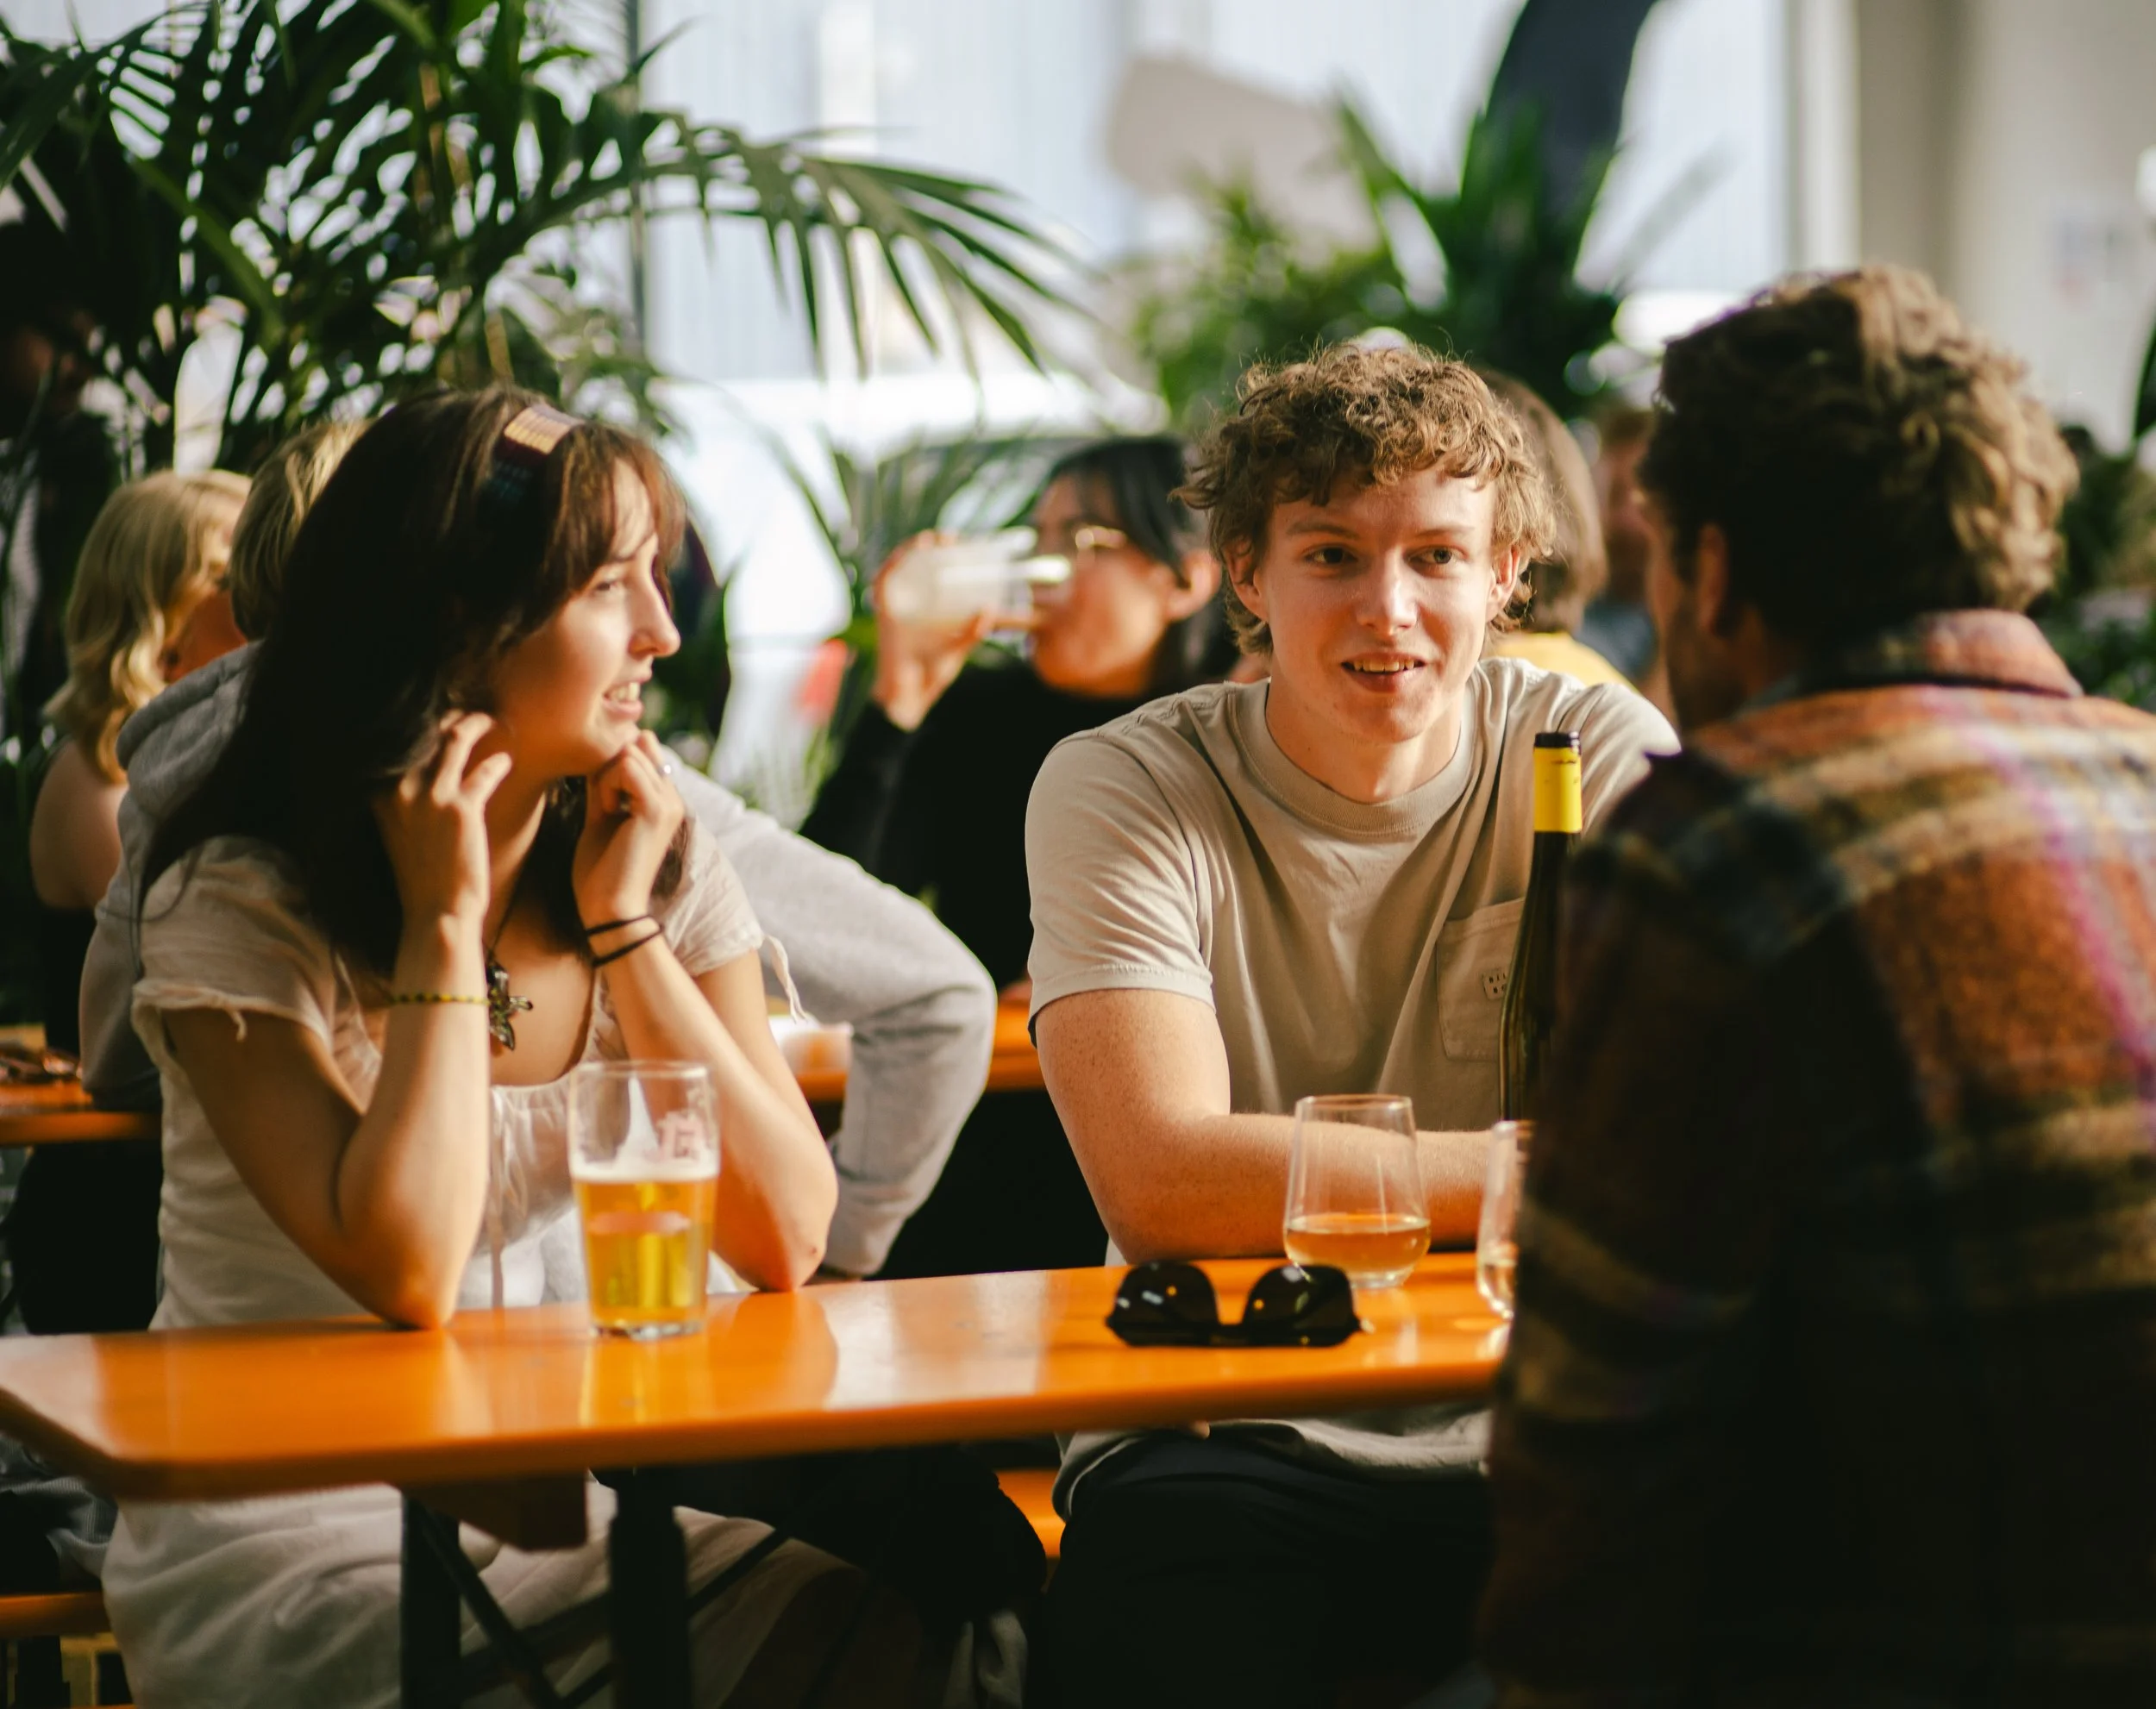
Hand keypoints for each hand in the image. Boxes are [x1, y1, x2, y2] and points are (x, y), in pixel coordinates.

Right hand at [372, 714, 509, 940]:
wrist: (436, 914)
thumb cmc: (423, 879)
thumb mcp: (399, 832)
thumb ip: (404, 801)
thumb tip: (422, 775)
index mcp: (379, 795)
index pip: (400, 744)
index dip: (421, 726)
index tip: (440, 719)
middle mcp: (399, 790)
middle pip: (426, 732)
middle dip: (450, 717)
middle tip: (470, 715)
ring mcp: (430, 797)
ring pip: (454, 739)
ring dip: (475, 724)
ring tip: (490, 721)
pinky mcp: (462, 809)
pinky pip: (485, 771)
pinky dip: (498, 763)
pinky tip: (506, 761)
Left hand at [575, 731, 686, 928]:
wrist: (609, 908)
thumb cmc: (601, 871)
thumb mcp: (600, 816)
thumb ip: (605, 785)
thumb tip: (603, 755)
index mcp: (663, 801)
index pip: (640, 753)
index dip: (611, 764)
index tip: (597, 794)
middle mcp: (673, 799)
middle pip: (633, 749)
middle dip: (607, 769)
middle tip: (601, 806)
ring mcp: (669, 803)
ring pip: (629, 754)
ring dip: (606, 777)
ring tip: (604, 810)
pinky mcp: (657, 810)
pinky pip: (626, 768)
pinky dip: (608, 784)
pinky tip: (606, 811)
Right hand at [870, 532, 1028, 730]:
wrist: (911, 696)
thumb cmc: (931, 675)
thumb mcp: (958, 648)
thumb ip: (973, 631)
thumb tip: (991, 610)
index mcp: (926, 611)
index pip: (933, 576)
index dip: (944, 557)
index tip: (962, 544)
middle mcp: (909, 606)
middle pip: (917, 567)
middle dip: (931, 548)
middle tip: (951, 536)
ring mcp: (896, 609)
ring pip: (900, 570)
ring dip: (911, 551)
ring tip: (929, 539)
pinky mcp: (885, 615)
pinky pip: (883, 585)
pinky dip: (890, 567)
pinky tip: (903, 555)